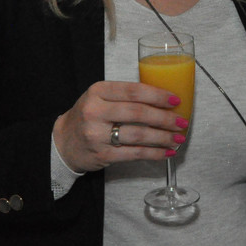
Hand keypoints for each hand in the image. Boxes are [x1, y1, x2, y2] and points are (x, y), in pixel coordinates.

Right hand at [52, 80, 187, 172]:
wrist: (63, 142)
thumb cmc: (89, 116)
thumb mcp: (100, 97)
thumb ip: (124, 96)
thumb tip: (163, 99)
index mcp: (98, 91)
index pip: (133, 91)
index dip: (157, 95)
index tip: (175, 100)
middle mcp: (96, 111)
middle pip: (138, 113)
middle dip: (164, 118)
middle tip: (182, 122)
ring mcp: (97, 134)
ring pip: (138, 135)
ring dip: (162, 137)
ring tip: (178, 138)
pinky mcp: (102, 154)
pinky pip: (134, 153)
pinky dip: (154, 153)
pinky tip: (166, 153)